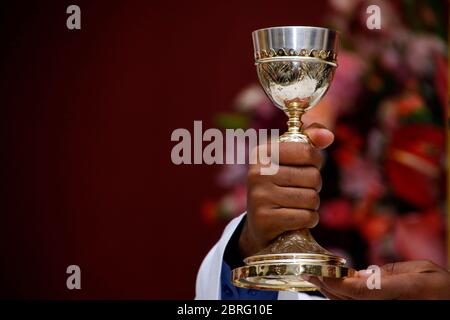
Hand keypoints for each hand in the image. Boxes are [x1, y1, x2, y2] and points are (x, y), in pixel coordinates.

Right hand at [238, 123, 333, 257]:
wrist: (259, 223)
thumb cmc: (280, 185)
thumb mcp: (289, 159)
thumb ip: (309, 141)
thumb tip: (328, 136)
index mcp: (262, 153)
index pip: (306, 151)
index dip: (315, 161)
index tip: (307, 167)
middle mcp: (257, 173)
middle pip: (312, 176)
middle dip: (315, 186)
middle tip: (301, 190)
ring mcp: (259, 196)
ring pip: (311, 198)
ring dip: (312, 205)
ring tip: (299, 204)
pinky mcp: (265, 219)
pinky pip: (305, 217)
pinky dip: (309, 220)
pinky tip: (299, 219)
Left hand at [305, 260, 449, 299]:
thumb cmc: (445, 289)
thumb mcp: (424, 270)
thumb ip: (391, 272)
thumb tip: (363, 274)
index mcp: (399, 291)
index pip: (357, 290)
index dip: (335, 281)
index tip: (320, 271)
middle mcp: (387, 306)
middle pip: (347, 300)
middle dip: (326, 286)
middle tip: (310, 272)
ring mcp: (384, 312)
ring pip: (349, 306)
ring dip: (331, 294)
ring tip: (317, 280)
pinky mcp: (382, 312)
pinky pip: (357, 307)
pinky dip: (343, 299)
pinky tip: (335, 291)